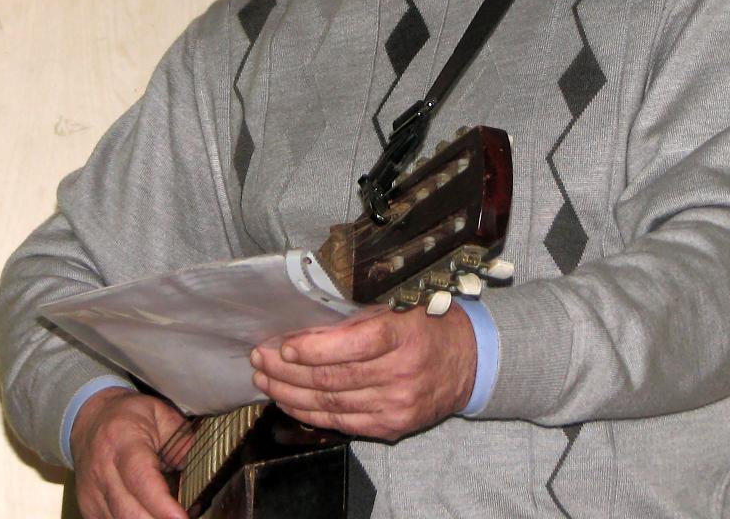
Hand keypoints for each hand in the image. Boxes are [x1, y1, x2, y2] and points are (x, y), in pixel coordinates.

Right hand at [70, 387, 191, 518]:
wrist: (89, 420)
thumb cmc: (127, 416)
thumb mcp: (160, 413)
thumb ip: (181, 439)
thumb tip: (194, 467)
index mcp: (123, 440)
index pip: (141, 478)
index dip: (162, 504)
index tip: (181, 518)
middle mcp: (103, 471)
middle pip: (130, 511)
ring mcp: (91, 494)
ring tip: (172, 515)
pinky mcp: (89, 509)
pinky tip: (152, 515)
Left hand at [249, 305, 476, 440]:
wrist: (469, 361)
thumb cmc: (428, 323)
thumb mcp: (401, 303)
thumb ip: (360, 312)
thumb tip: (306, 317)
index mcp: (403, 334)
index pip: (353, 345)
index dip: (314, 348)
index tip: (284, 344)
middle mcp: (401, 373)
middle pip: (333, 377)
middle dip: (287, 370)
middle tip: (261, 359)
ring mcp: (397, 404)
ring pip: (331, 403)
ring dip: (290, 393)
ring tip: (266, 381)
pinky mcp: (392, 426)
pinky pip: (343, 423)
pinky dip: (311, 413)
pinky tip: (291, 401)